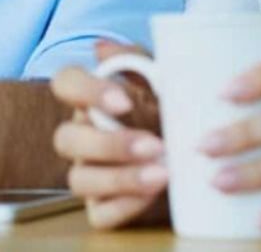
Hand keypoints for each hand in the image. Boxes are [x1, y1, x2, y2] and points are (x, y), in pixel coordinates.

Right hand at [50, 41, 167, 229]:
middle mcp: (81, 136)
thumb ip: (135, 60)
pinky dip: (125, 206)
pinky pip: (99, 213)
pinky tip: (153, 194)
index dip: (86, 91)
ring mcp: (89, 172)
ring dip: (120, 178)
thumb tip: (101, 48)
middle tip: (155, 145)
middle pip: (65, 139)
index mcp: (90, 99)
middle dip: (109, 144)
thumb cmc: (168, 108)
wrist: (196, 151)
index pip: (65, 83)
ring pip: (79, 180)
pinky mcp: (104, 206)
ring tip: (162, 174)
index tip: (124, 102)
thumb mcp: (160, 77)